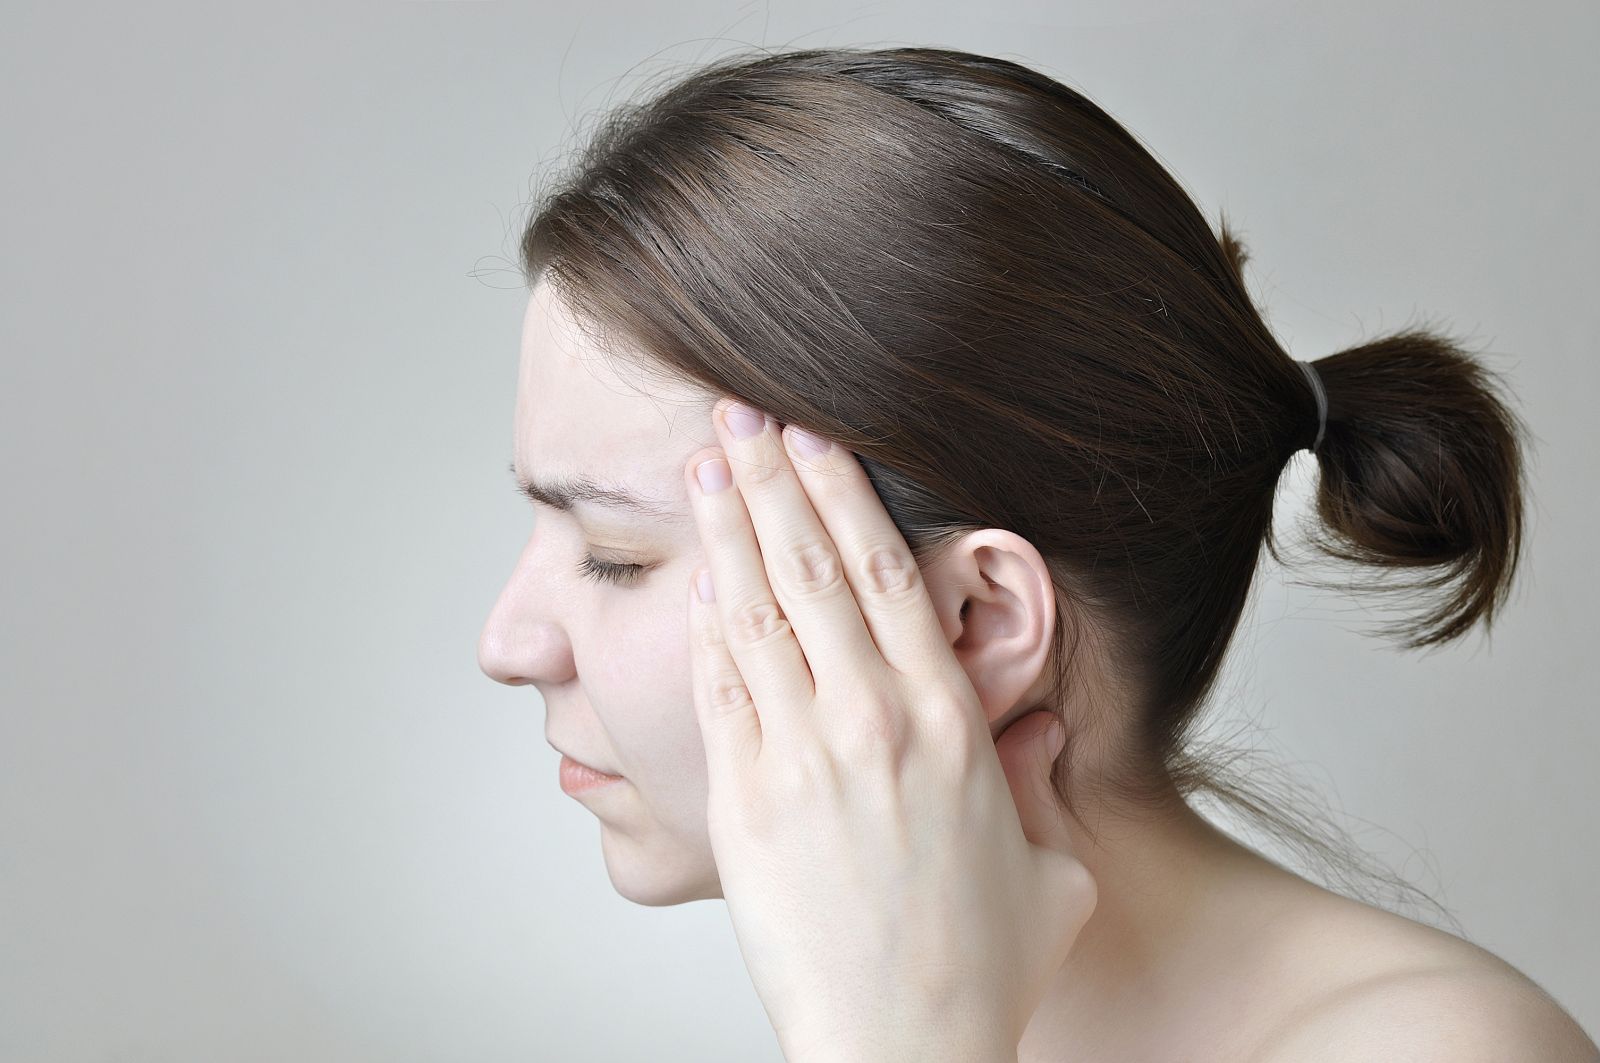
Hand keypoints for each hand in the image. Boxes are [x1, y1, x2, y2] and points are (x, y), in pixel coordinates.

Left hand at [683, 398, 1096, 1062]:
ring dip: (730, 532)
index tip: (818, 440)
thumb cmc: (980, 967)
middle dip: (774, 481)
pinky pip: (721, 692)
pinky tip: (693, 580)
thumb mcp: (1051, 873)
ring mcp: (803, 758)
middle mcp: (875, 724)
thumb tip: (1034, 744)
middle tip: (741, 414)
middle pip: (816, 572)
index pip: (894, 578)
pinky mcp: (745, 802)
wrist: (901, 1044)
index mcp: (952, 725)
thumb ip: (1037, 790)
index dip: (848, 498)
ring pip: (760, 615)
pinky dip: (704, 629)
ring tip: (706, 465)